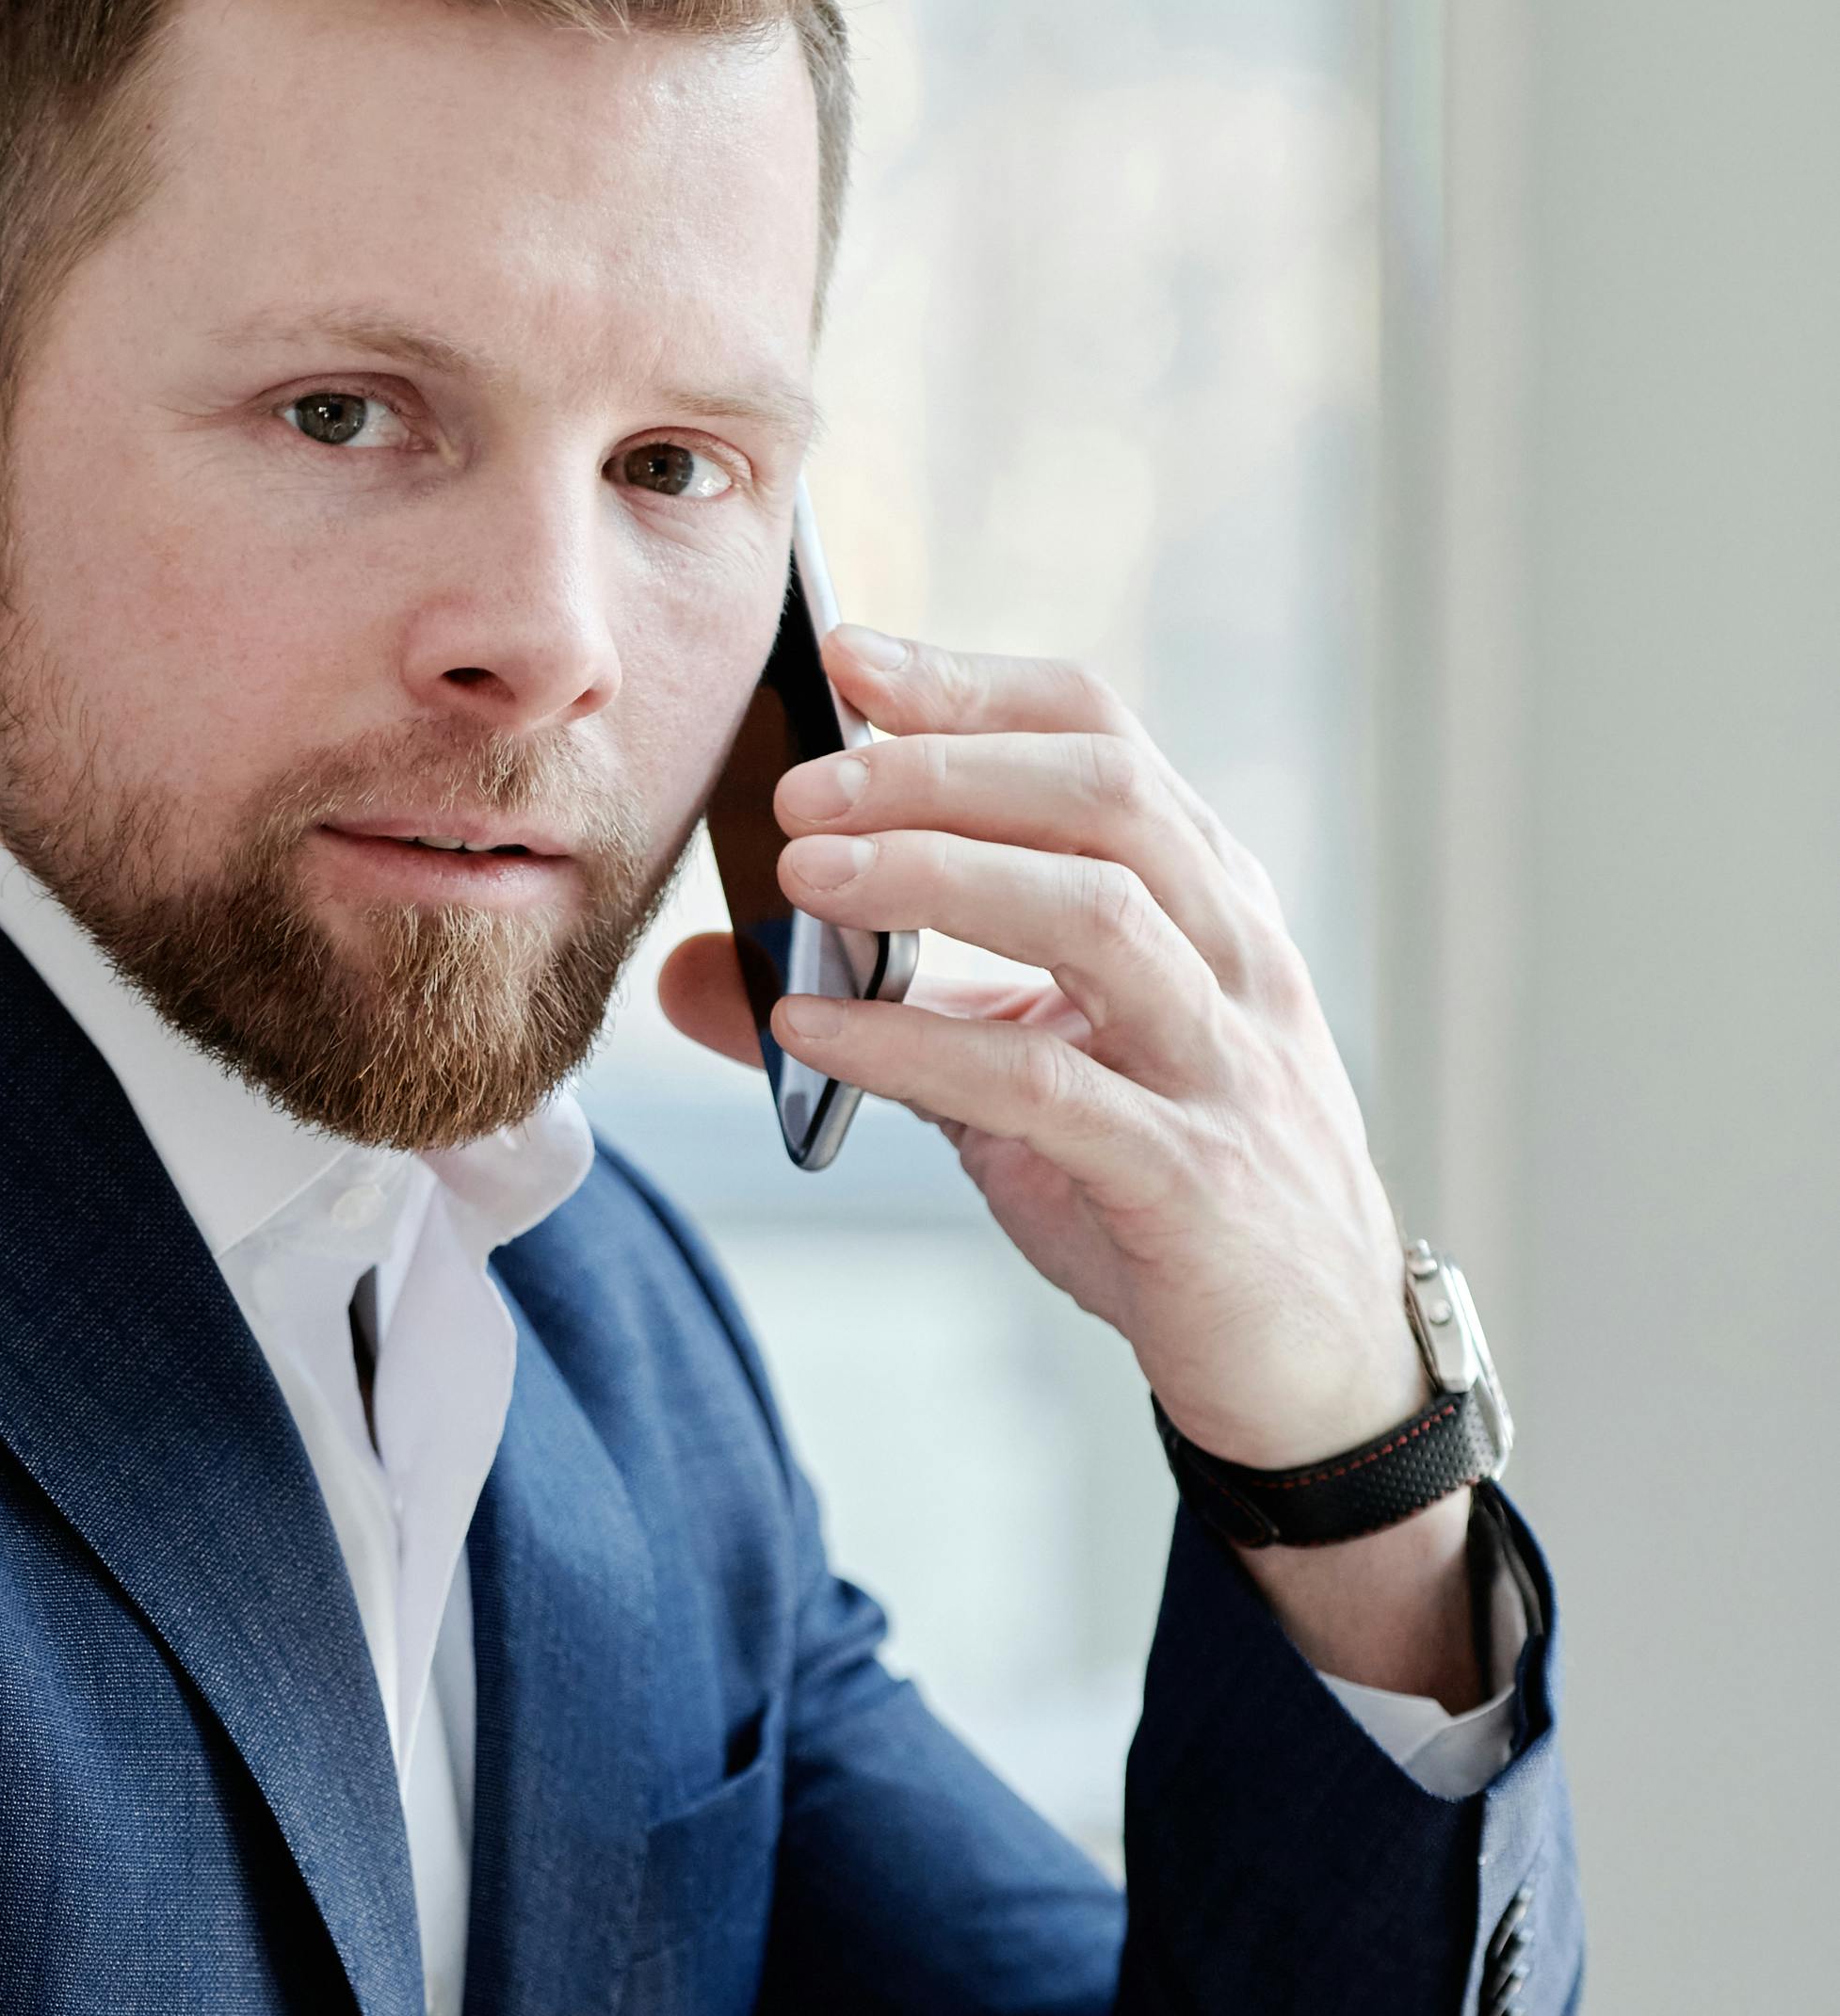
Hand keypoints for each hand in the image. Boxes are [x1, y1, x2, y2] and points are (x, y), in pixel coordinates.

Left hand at [656, 628, 1473, 1699]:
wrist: (1311, 1362)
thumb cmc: (1163, 1190)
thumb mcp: (1015, 1082)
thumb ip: (879, 1011)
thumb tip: (703, 972)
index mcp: (1201, 899)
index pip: (1102, 735)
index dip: (972, 684)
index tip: (846, 653)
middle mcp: (1229, 957)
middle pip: (1104, 796)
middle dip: (941, 769)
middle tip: (799, 786)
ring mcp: (1222, 1064)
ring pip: (1097, 915)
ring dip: (936, 877)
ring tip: (802, 878)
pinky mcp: (1193, 1182)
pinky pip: (1051, 1088)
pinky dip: (920, 1046)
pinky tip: (814, 1033)